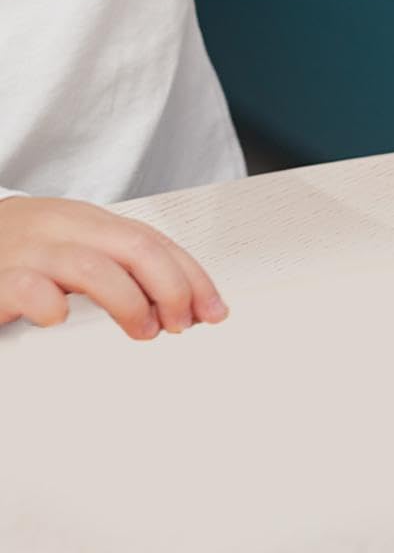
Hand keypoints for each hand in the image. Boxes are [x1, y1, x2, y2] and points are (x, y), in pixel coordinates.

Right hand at [0, 195, 227, 339]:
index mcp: (89, 221)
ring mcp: (28, 251)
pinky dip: (49, 304)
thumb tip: (177, 303)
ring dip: (128, 302)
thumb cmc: (21, 250)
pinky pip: (26, 286)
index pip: (154, 241)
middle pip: (135, 246)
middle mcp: (62, 228)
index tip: (212, 310)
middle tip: (180, 324)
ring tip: (142, 330)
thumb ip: (119, 267)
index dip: (190, 276)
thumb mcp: (76, 248)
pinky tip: (59, 319)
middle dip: (171, 287)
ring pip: (91, 266)